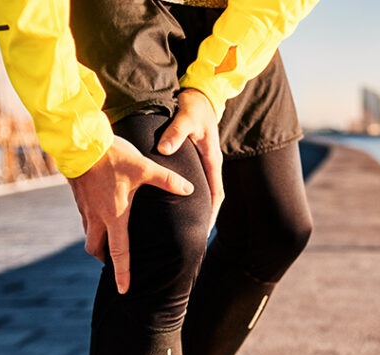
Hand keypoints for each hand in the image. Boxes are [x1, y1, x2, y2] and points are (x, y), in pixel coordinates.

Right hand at [69, 135, 193, 293]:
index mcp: (114, 217)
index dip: (122, 273)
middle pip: (96, 249)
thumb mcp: (144, 168)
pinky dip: (93, 224)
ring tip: (109, 239)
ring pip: (89, 234)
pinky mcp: (78, 198)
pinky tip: (101, 213)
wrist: (78, 142)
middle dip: (105, 259)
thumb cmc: (112, 156)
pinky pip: (85, 219)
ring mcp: (85, 208)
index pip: (118, 253)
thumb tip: (190, 189)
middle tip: (113, 261)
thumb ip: (167, 180)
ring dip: (98, 241)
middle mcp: (97, 217)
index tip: (123, 290)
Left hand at [157, 88, 222, 225]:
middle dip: (205, 216)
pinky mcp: (195, 159)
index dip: (211, 212)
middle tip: (194, 235)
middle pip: (211, 197)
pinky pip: (194, 181)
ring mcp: (203, 162)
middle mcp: (210, 163)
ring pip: (203, 191)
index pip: (216, 192)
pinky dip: (189, 195)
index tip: (205, 228)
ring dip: (197, 208)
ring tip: (186, 226)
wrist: (199, 94)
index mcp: (212, 159)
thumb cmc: (193, 106)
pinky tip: (176, 204)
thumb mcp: (185, 117)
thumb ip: (175, 133)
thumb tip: (164, 150)